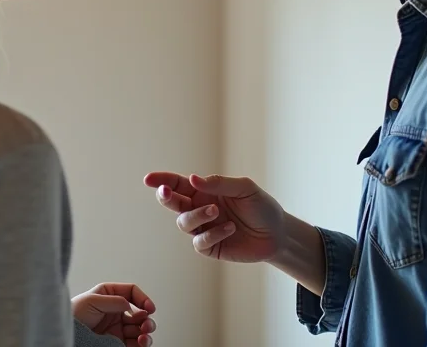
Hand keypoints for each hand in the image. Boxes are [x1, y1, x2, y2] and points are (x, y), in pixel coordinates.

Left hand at [72, 282, 156, 346]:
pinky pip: (135, 342)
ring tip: (143, 336)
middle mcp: (116, 311)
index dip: (143, 299)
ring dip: (146, 331)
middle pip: (140, 312)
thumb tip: (130, 304)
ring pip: (140, 328)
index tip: (149, 308)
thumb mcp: (92, 301)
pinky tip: (141, 342)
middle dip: (146, 318)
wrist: (66, 335)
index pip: (132, 293)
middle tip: (145, 324)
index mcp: (110, 295)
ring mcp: (117, 328)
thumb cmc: (74, 315)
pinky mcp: (117, 342)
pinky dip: (142, 342)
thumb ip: (113, 300)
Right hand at [144, 171, 285, 262]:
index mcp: (205, 191)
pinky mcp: (210, 247)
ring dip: (197, 215)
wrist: (277, 234)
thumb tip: (192, 179)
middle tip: (166, 192)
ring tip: (216, 211)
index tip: (148, 179)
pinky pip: (199, 242)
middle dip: (166, 197)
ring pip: (184, 222)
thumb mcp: (244, 188)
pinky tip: (230, 228)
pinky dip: (212, 234)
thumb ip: (219, 183)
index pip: (178, 184)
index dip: (162, 181)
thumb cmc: (261, 206)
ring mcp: (204, 229)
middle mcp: (200, 209)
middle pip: (173, 203)